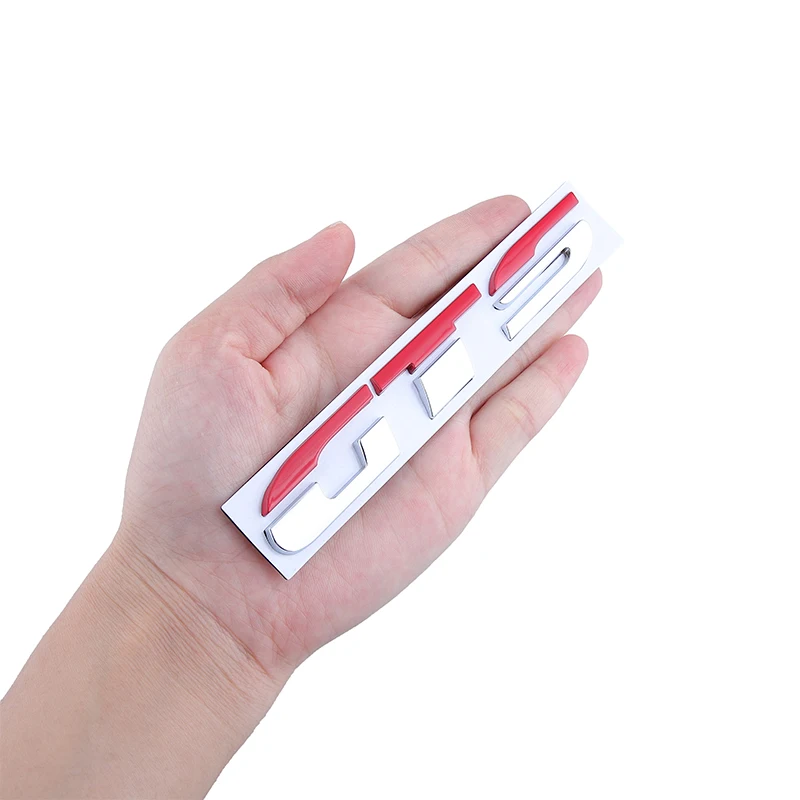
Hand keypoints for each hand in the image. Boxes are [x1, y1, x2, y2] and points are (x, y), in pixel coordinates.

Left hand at [119, 196, 600, 678]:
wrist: (211, 586)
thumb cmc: (190, 469)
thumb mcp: (211, 353)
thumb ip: (277, 288)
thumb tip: (343, 231)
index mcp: (335, 336)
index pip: (417, 271)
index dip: (467, 237)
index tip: (515, 209)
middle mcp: (389, 377)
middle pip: (471, 307)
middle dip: (521, 268)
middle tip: (572, 227)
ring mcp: (427, 430)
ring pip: (501, 359)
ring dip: (545, 316)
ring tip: (588, 273)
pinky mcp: (454, 484)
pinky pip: (512, 425)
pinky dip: (545, 388)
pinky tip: (574, 349)